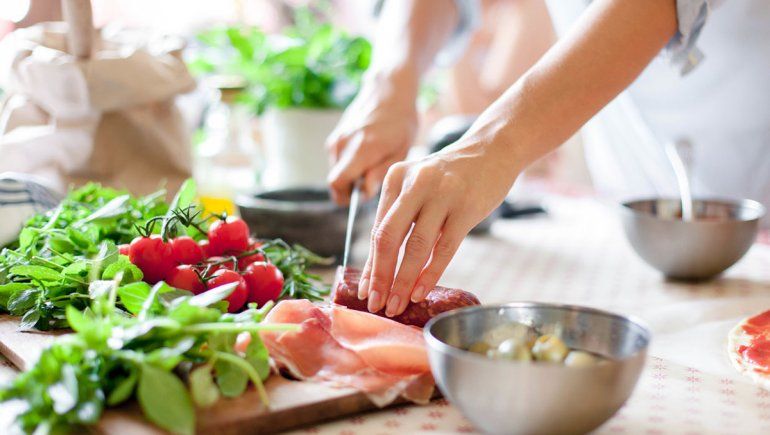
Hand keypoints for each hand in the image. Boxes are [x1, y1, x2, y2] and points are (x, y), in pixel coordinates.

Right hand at [326, 74, 418, 204]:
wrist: (389, 90)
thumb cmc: (401, 121)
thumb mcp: (401, 150)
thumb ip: (380, 173)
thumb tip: (364, 193)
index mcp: (361, 148)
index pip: (337, 183)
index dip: (347, 197)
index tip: (363, 197)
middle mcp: (343, 143)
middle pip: (335, 181)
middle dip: (351, 188)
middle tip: (373, 180)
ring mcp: (336, 138)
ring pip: (337, 171)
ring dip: (351, 175)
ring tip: (373, 163)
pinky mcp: (335, 136)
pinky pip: (338, 160)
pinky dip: (349, 164)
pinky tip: (367, 153)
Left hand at [357, 137, 518, 316]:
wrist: (492, 149)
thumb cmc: (452, 176)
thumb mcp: (418, 185)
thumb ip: (401, 216)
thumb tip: (382, 265)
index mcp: (396, 179)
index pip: (378, 229)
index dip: (371, 264)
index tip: (366, 291)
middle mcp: (414, 184)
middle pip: (389, 238)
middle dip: (381, 276)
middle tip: (377, 304)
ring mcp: (442, 195)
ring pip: (416, 247)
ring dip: (403, 281)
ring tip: (397, 305)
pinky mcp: (466, 207)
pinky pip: (444, 248)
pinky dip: (430, 274)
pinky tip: (420, 291)